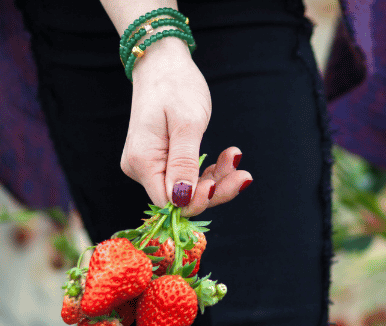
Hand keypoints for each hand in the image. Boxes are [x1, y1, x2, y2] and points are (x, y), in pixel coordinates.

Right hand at [120, 36, 251, 217]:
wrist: (164, 63)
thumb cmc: (176, 86)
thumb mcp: (187, 124)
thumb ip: (184, 163)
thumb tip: (181, 200)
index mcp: (142, 161)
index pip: (170, 201)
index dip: (198, 200)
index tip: (225, 183)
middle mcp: (142, 168)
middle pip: (183, 198)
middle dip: (216, 189)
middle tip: (244, 174)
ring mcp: (152, 165)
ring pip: (190, 188)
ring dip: (219, 178)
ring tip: (235, 156)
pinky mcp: (163, 160)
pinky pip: (191, 175)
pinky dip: (212, 169)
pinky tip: (229, 155)